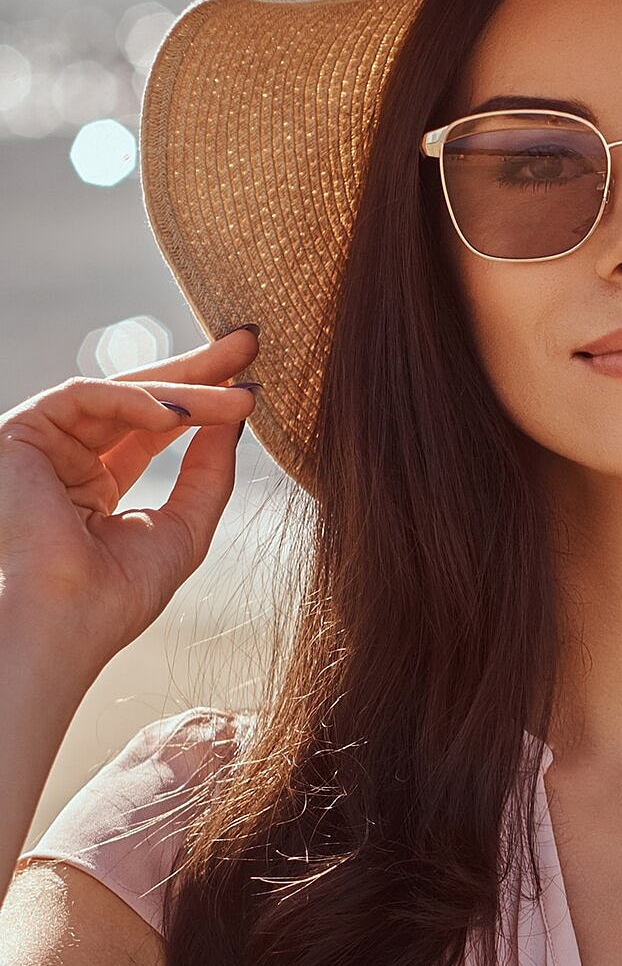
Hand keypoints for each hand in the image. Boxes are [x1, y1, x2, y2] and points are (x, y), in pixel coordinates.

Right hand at [0, 325, 259, 670]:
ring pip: (120, 394)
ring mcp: (44, 445)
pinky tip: (177, 416)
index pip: (157, 426)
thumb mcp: (185, 524)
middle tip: (249, 342)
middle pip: (141, 399)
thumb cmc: (120, 593)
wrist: (68, 622)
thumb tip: (238, 415)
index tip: (255, 384)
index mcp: (98, 485)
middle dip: (198, 369)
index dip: (207, 400)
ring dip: (183, 391)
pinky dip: (132, 400)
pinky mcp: (20, 433)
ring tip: (235, 398)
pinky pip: (82, 396)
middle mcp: (69, 459)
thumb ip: (209, 471)